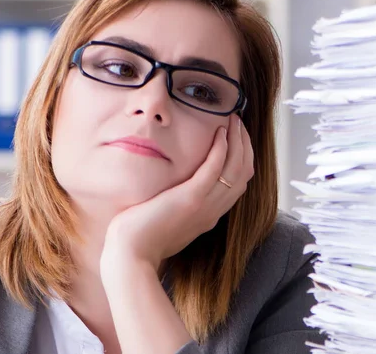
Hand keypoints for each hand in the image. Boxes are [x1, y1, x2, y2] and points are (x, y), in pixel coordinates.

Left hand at [101, 114, 254, 271]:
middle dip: (244, 145)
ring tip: (234, 120)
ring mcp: (204, 205)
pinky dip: (221, 149)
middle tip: (239, 123)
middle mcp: (213, 211)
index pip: (238, 184)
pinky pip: (214, 169)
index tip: (236, 138)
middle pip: (243, 173)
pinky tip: (220, 132)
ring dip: (238, 141)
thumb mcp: (167, 220)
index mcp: (209, 215)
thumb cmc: (141, 240)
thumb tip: (171, 191)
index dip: (242, 159)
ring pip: (236, 169)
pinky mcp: (191, 198)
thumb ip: (177, 206)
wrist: (131, 256)